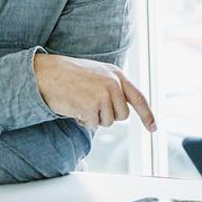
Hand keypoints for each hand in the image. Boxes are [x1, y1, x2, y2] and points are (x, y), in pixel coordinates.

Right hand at [34, 53, 156, 130]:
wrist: (47, 73)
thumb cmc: (70, 75)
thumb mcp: (98, 75)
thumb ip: (113, 88)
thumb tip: (122, 112)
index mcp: (117, 75)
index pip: (139, 98)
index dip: (148, 115)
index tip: (153, 128)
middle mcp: (114, 84)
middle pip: (122, 115)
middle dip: (107, 115)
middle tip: (90, 104)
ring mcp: (104, 94)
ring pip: (107, 122)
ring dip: (94, 118)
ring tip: (80, 102)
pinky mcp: (92, 105)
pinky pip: (93, 124)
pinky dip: (83, 121)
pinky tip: (75, 107)